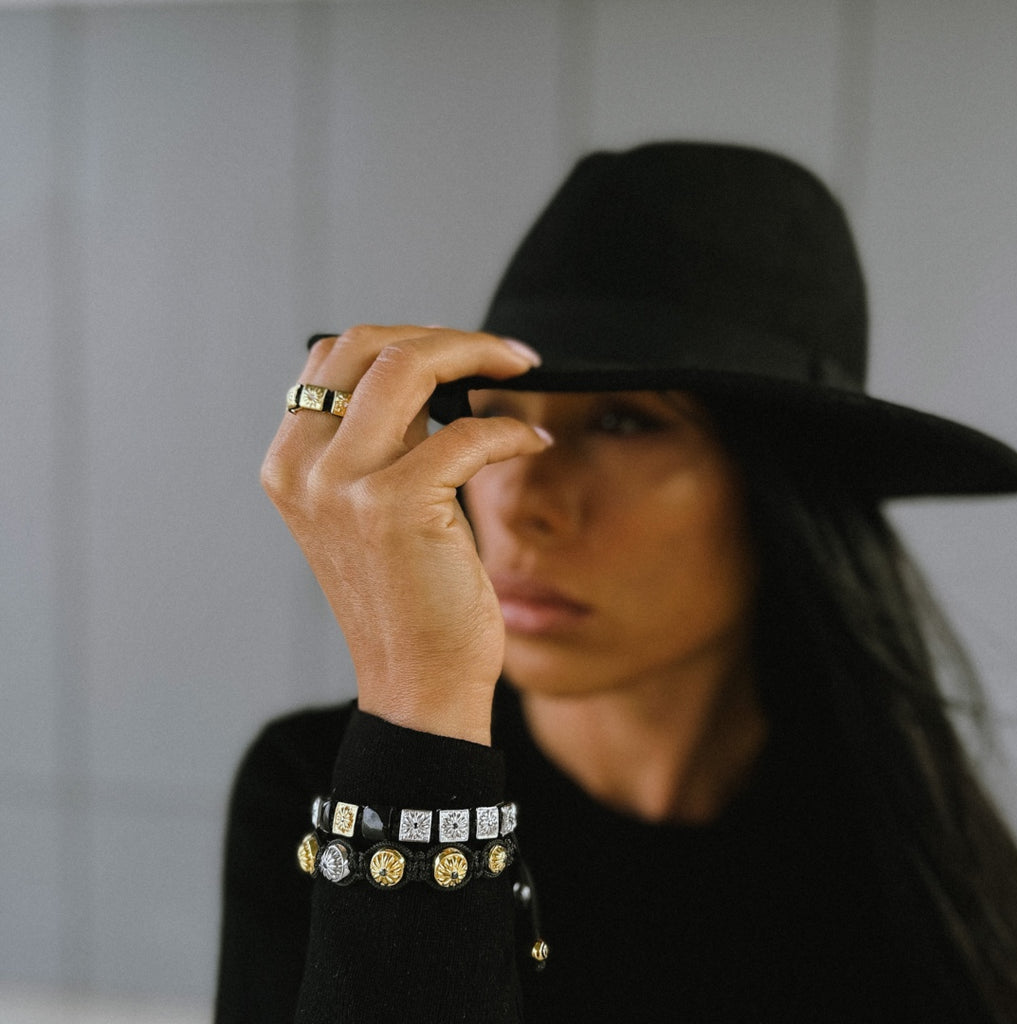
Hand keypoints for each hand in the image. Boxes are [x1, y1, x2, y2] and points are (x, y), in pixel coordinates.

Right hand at [261, 325, 548, 744]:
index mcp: (290, 462)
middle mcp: (302, 467)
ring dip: (478, 353)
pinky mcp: (392, 506)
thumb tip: (429, 369)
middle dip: (445, 335)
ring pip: (407, 365)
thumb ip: (382, 438)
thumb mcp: (373, 505)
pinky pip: (465, 433)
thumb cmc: (408, 595)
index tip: (460, 350)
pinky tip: (534, 440)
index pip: (334, 356)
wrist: (417, 683)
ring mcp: (340, 485)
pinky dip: (512, 429)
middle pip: (367, 345)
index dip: (403, 337)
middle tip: (503, 352)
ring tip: (520, 368)